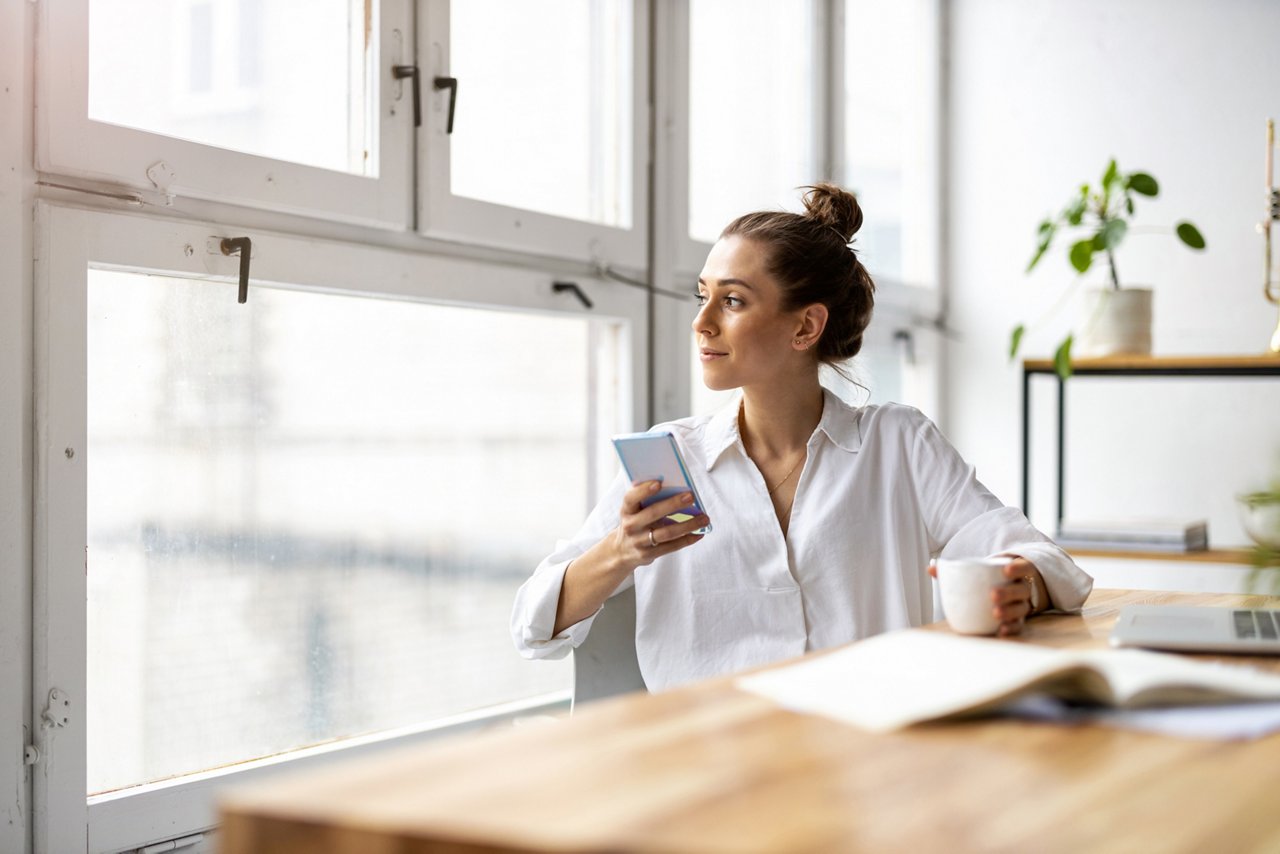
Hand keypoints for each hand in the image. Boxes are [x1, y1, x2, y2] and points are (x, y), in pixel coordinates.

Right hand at [610, 480, 709, 568]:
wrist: (622, 550)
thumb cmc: (635, 522)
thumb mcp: (634, 511)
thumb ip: (648, 500)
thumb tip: (675, 488)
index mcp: (626, 510)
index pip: (631, 498)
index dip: (643, 490)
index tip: (659, 483)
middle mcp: (630, 526)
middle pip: (653, 514)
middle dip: (673, 504)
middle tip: (691, 496)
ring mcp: (639, 542)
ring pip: (666, 532)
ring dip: (688, 525)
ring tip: (704, 518)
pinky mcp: (648, 554)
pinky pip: (671, 546)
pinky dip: (687, 539)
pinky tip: (699, 533)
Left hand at [927, 557, 1043, 636]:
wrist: (1005, 590)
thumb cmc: (988, 579)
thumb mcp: (978, 572)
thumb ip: (955, 570)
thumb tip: (931, 568)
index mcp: (1015, 573)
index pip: (1022, 567)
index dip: (1017, 568)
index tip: (1005, 571)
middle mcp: (1022, 589)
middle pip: (1020, 590)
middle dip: (1008, 593)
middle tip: (993, 595)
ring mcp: (1022, 605)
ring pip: (1021, 608)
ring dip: (1009, 612)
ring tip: (995, 614)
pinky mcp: (1019, 620)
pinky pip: (1018, 626)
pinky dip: (1011, 628)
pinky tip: (1000, 631)